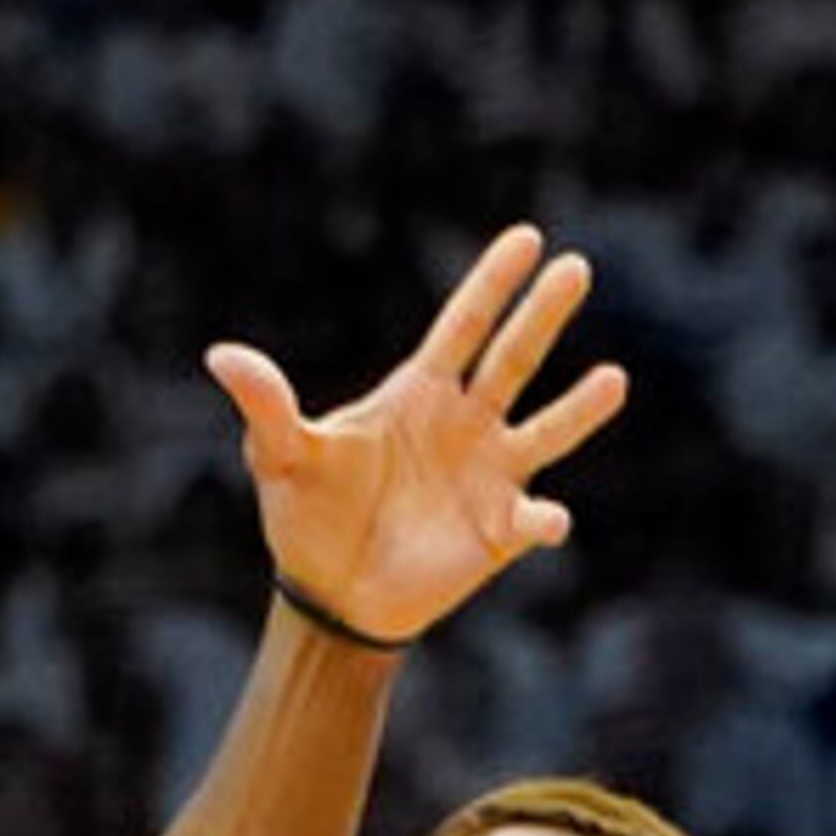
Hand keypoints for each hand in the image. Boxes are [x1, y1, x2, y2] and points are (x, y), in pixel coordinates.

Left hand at [207, 222, 625, 645]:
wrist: (331, 598)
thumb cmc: (308, 519)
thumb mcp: (281, 457)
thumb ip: (266, 406)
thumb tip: (221, 355)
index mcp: (419, 394)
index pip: (464, 326)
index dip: (493, 283)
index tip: (528, 237)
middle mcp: (465, 424)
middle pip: (514, 359)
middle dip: (543, 315)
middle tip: (576, 268)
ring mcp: (489, 475)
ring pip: (547, 431)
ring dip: (580, 408)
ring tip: (614, 380)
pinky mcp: (499, 532)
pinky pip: (534, 521)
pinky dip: (545, 521)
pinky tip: (549, 520)